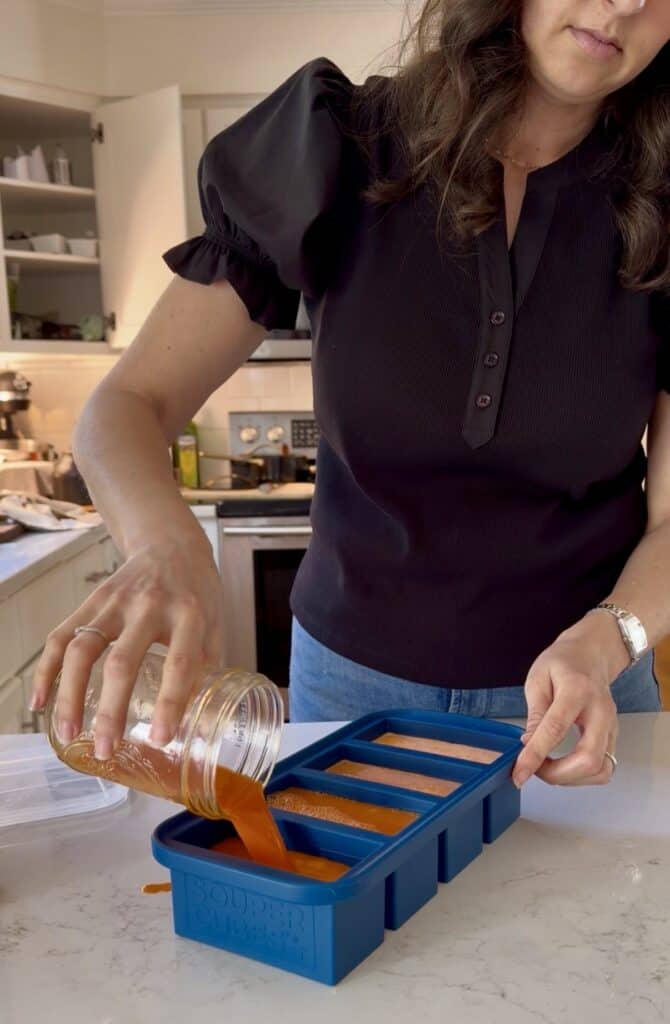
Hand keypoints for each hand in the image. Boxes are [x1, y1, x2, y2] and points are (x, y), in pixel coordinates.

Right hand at [31, 531, 224, 758]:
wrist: (171, 545)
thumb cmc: (197, 593)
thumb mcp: (215, 623)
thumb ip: (207, 666)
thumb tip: (199, 720)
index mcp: (190, 614)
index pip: (180, 662)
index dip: (171, 702)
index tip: (159, 738)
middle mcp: (149, 606)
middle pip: (122, 661)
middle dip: (110, 710)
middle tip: (105, 749)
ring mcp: (115, 602)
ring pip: (83, 649)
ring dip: (71, 695)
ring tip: (68, 734)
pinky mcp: (91, 600)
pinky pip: (61, 636)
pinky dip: (47, 670)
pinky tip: (40, 703)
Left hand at [512, 612, 629, 787]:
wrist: (592, 654)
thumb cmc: (562, 662)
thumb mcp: (538, 678)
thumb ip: (535, 713)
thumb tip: (528, 744)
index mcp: (577, 691)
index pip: (556, 730)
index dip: (535, 756)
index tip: (519, 774)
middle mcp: (600, 711)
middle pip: (588, 758)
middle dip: (558, 775)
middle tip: (534, 770)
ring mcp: (611, 725)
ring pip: (601, 769)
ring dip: (571, 778)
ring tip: (548, 768)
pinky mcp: (614, 736)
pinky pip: (603, 767)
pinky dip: (582, 775)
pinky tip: (564, 765)